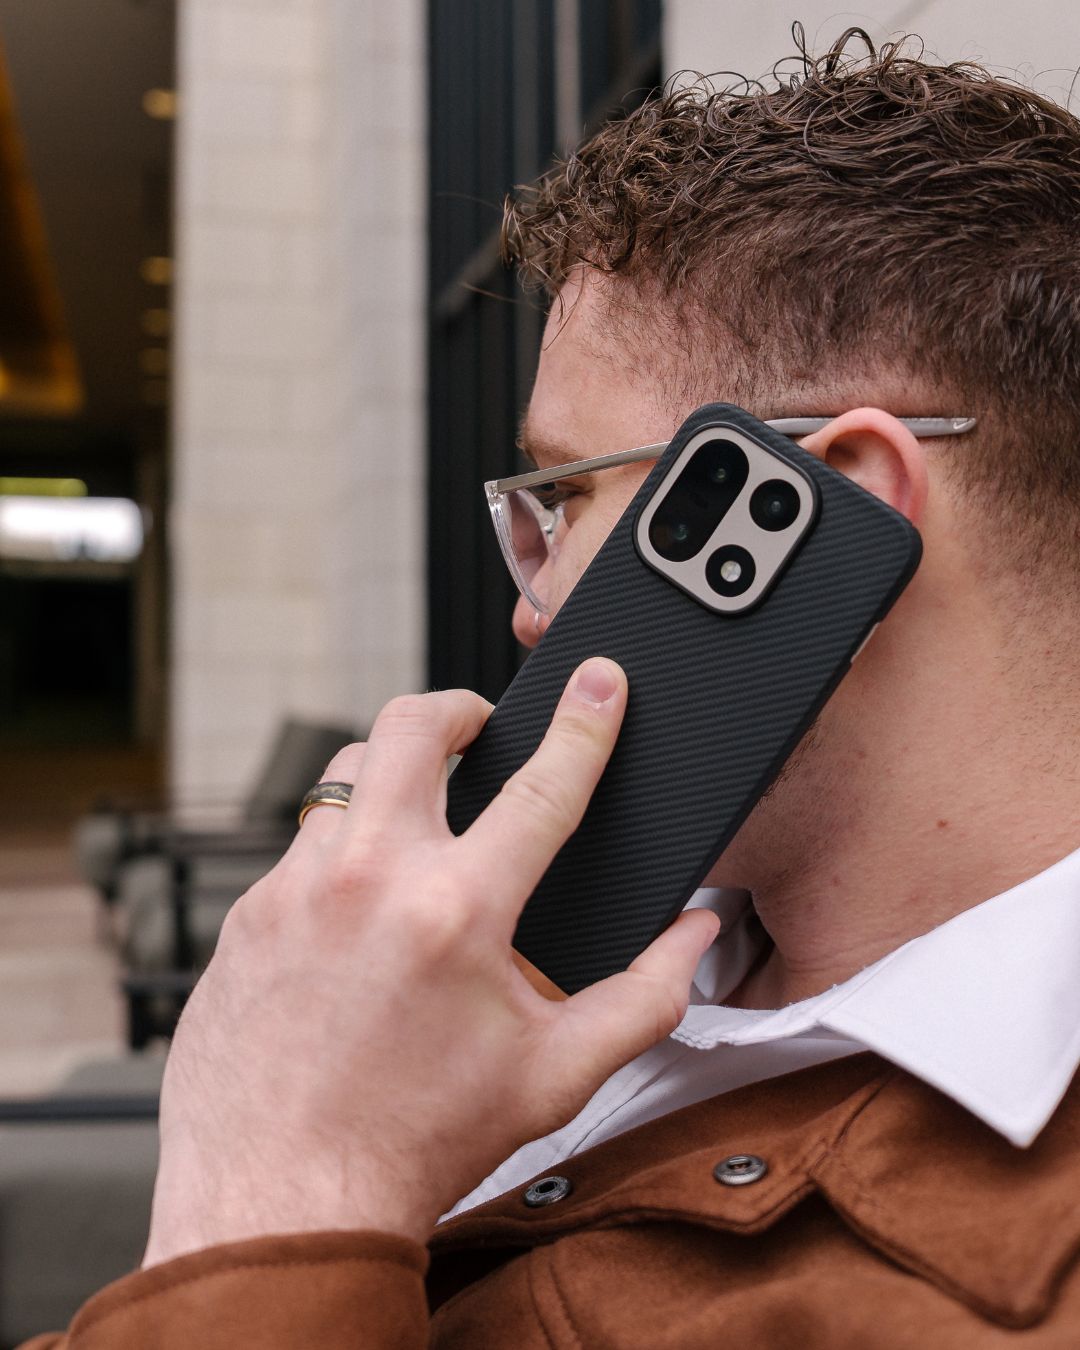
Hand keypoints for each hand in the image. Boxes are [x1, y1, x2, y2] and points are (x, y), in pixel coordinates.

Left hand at [143, 658, 718, 1265]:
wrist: (283, 1202)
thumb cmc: (418, 1143)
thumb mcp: (555, 1074)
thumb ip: (644, 997)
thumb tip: (693, 937)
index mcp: (457, 912)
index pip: (543, 787)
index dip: (585, 724)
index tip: (599, 681)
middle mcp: (369, 880)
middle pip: (412, 726)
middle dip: (459, 707)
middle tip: (480, 725)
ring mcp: (294, 891)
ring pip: (345, 775)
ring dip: (393, 774)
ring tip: (421, 812)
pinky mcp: (248, 916)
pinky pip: (301, 846)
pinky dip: (343, 850)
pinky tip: (360, 905)